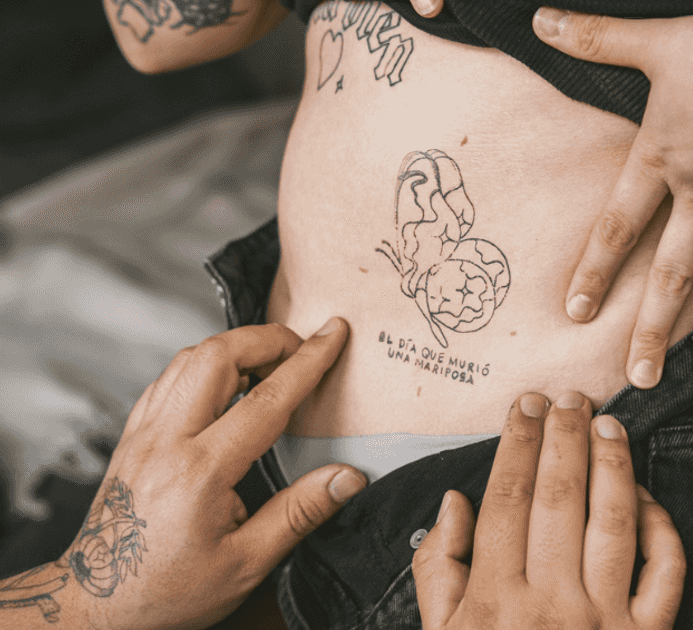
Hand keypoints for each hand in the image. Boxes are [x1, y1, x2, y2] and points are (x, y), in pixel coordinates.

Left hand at [0, 320, 365, 629]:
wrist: (98, 604)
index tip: (332, 335)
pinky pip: (168, 379)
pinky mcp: (131, 437)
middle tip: (300, 348)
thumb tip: (348, 477)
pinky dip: (204, 367)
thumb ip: (300, 513)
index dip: (307, 361)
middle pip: (216, 355)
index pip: (266, 399)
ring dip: (234, 349)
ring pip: (188, 359)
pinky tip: (226, 386)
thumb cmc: (168, 589)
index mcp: (200, 472)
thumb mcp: (247, 564)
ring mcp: (142, 434)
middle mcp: (165, 441)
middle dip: (266, 339)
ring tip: (269, 365)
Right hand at [412, 393, 685, 629]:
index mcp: (493, 603)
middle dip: (563, 437)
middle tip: (567, 396)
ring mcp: (604, 623)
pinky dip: (660, 526)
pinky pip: (664, 571)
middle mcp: (550, 606)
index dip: (516, 444)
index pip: (506, 500)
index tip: (523, 405)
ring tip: (607, 423)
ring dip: (612, 464)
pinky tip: (645, 494)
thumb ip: (439, 571)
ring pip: (613, 521)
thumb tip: (453, 502)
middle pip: (558, 499)